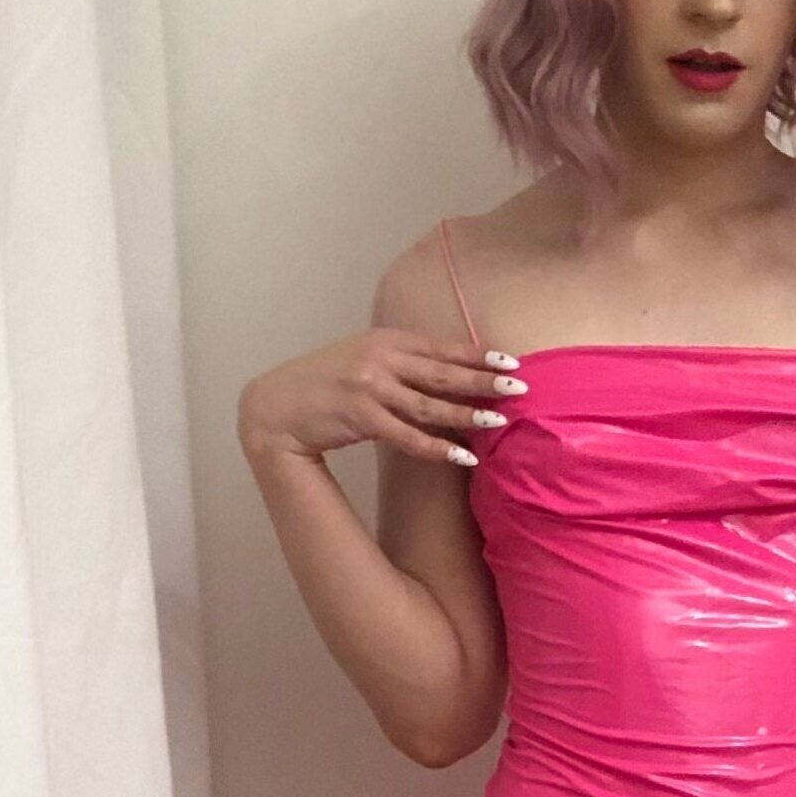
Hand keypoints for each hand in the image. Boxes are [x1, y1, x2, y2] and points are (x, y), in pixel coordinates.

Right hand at [236, 326, 519, 469]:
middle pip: (443, 372)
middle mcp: (380, 359)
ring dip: (467, 414)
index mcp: (385, 340)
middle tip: (521, 386)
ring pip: (430, 405)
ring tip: (499, 422)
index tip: (512, 361)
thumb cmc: (323, 385)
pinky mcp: (359, 416)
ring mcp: (369, 387)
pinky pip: (408, 436)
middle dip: (484, 380)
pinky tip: (463, 456)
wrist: (274, 406)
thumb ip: (399, 363)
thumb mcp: (362, 360)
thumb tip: (444, 375)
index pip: (442, 348)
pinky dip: (438, 447)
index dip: (478, 355)